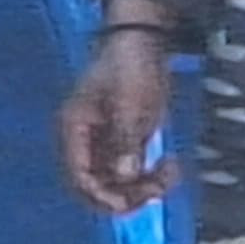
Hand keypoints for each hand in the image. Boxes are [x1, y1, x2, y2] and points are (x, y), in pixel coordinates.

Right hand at [57, 28, 177, 214]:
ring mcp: (104, 142)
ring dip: (141, 187)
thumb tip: (125, 176)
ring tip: (170, 174)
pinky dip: (149, 175)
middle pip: (95, 186)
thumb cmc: (131, 68)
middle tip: (157, 190)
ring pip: (115, 182)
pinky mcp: (122, 140)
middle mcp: (84, 142)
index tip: (132, 201)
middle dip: (125, 194)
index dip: (102, 196)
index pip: (79, 177)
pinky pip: (131, 170)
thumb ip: (125, 140)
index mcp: (75, 131)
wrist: (142, 42)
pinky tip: (169, 166)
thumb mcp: (130, 104)